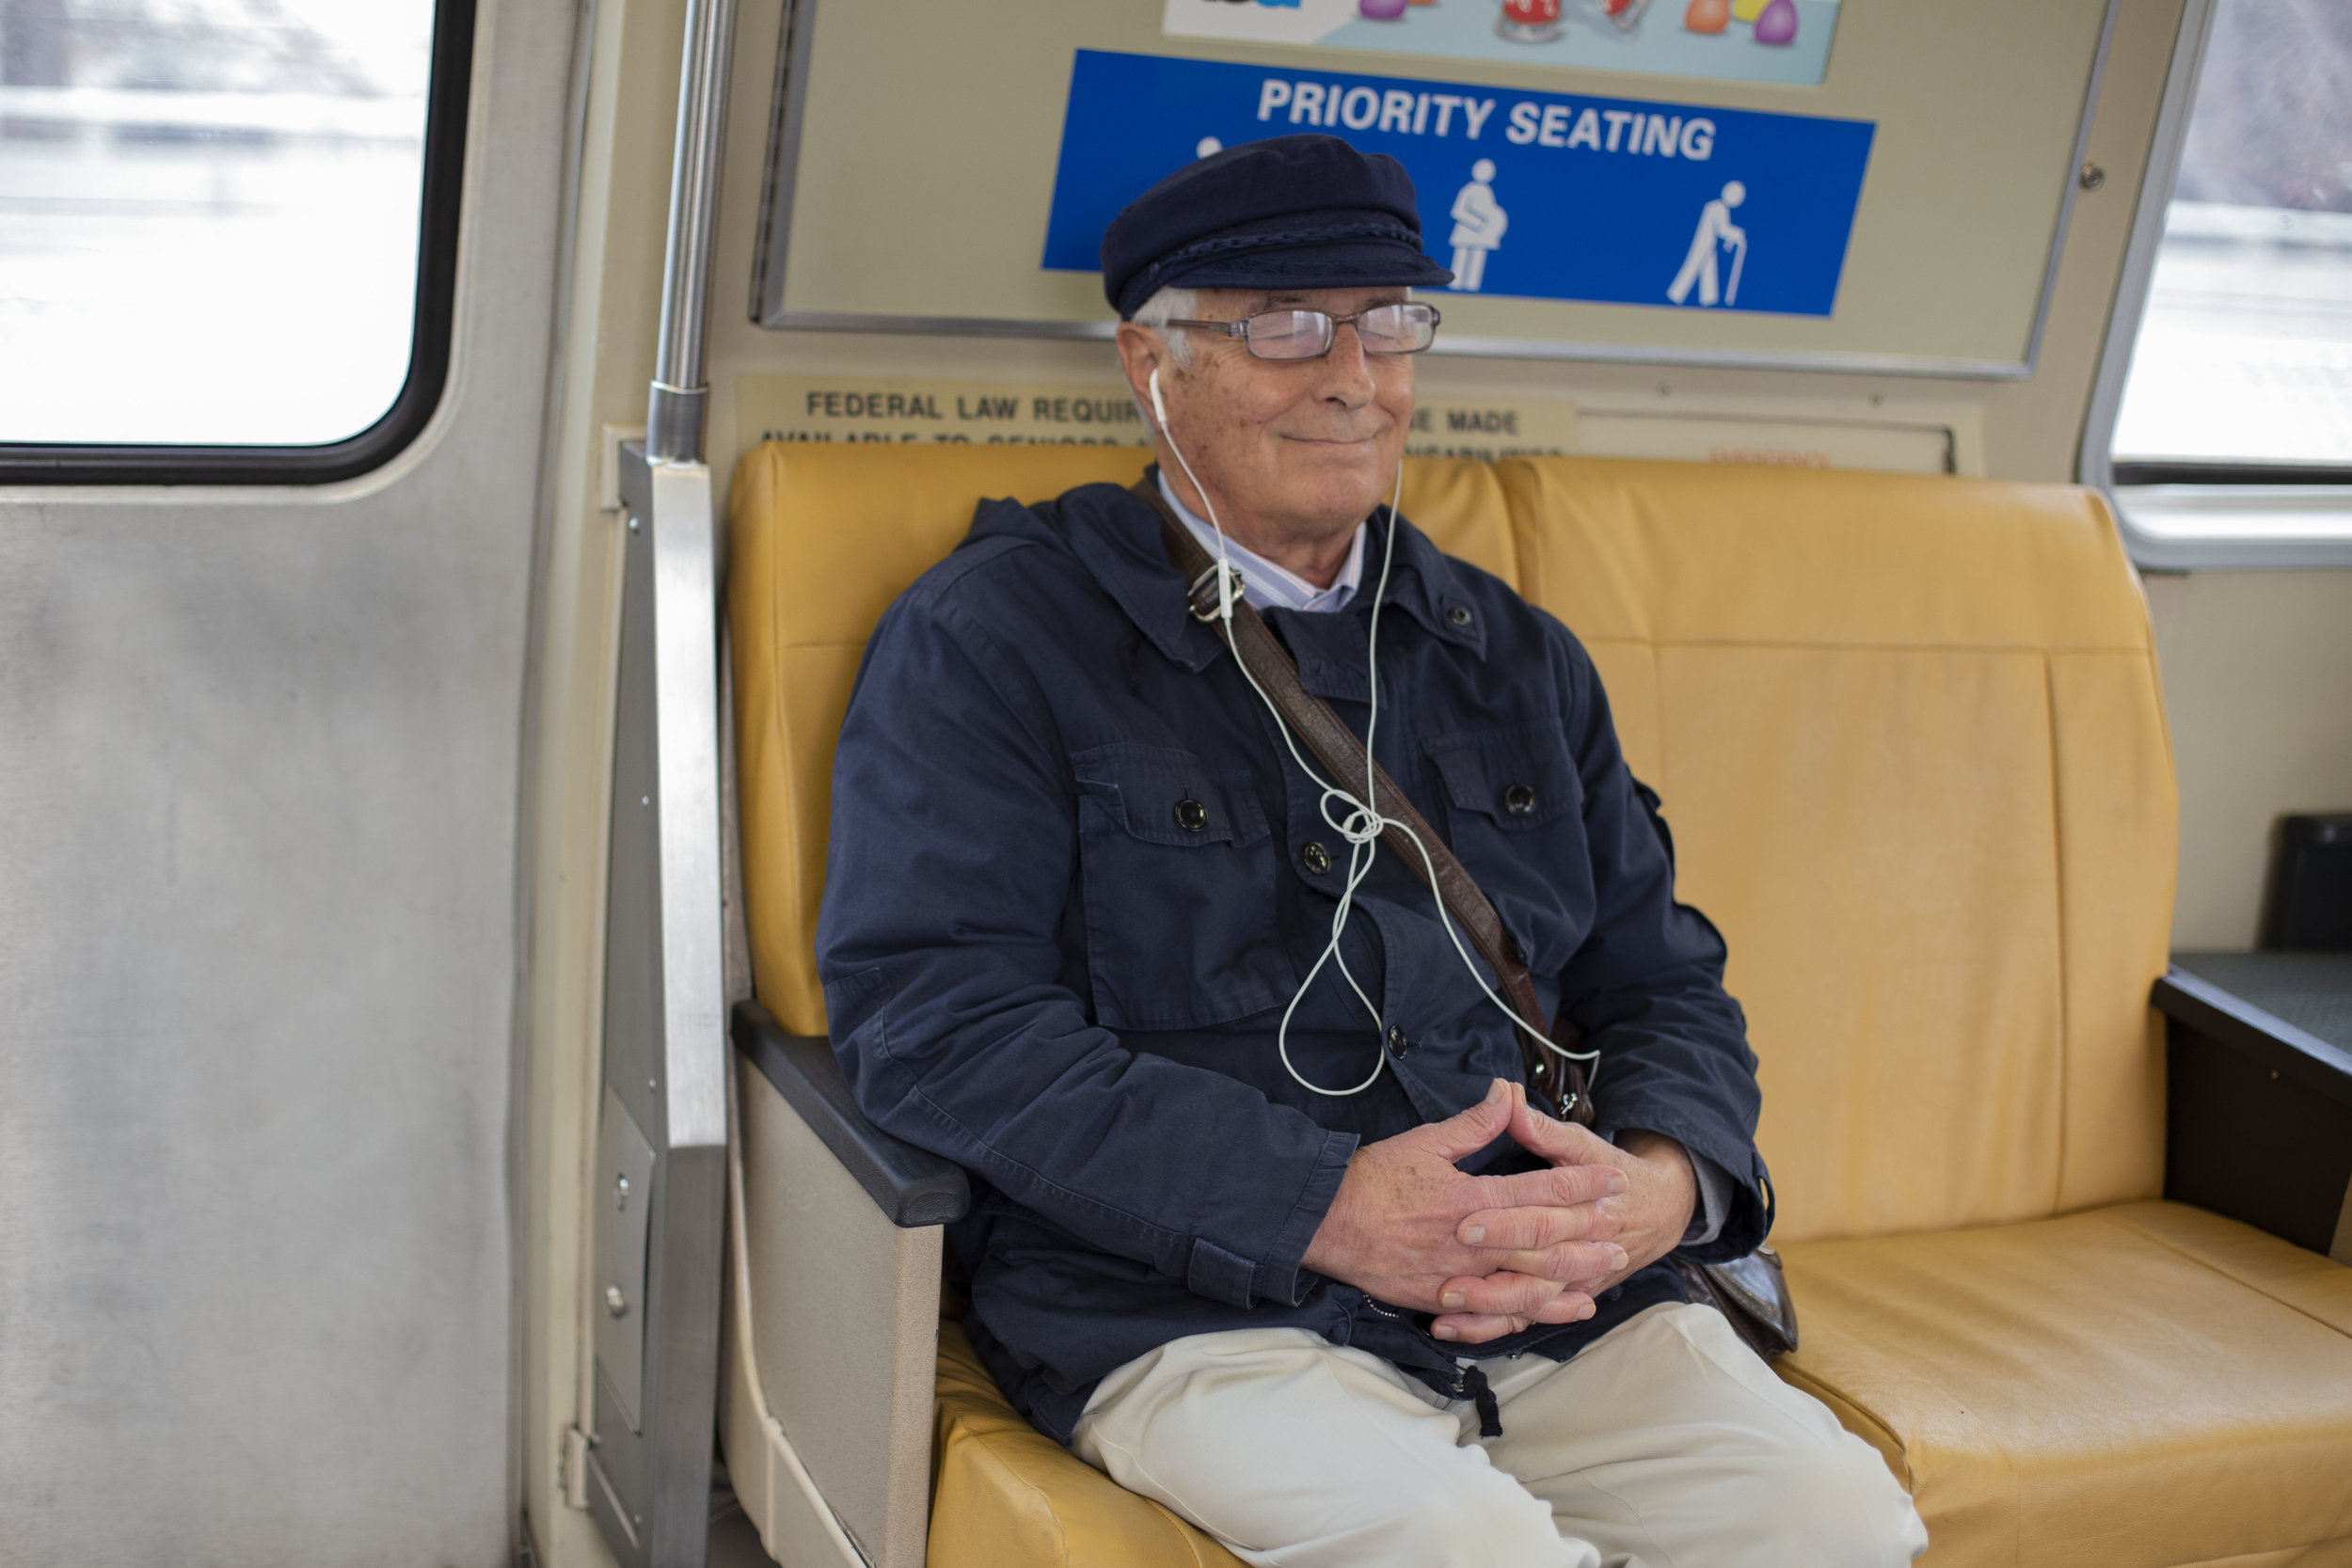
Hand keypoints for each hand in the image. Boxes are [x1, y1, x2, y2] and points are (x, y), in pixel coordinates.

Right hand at [1303, 1080, 1627, 1345]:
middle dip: (1588, 1235)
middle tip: (1623, 1229)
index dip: (1581, 1185)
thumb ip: (1474, 1124)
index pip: (1539, 1190)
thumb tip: (1508, 1093)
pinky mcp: (1442, 1301)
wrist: (1324, 1222)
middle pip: (1543, 1241)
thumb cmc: (1372, 1180)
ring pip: (1528, 1283)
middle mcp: (1471, 1243)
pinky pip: (1496, 1314)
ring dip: (1571, 1277)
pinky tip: (1557, 1308)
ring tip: (1604, 1272)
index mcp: (1469, 1198)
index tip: (1613, 1178)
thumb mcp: (1425, 1142)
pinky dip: (1531, 1313)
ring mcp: (1457, 1277)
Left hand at [1447, 1094, 1697, 1312]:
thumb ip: (1541, 1128)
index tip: (1462, 1219)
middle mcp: (1583, 1249)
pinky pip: (1523, 1320)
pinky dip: (1487, 1328)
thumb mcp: (1580, 1143)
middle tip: (1441, 1265)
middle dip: (1488, 1264)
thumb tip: (1507, 1094)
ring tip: (1442, 1298)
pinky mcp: (1560, 1300)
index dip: (1504, 1220)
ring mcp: (1573, 1281)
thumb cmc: (1610, 1171)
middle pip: (1534, 1263)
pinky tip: (1450, 1327)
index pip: (1542, 1214)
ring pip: (1529, 1301)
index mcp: (1587, 1207)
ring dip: (1485, 1304)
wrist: (1661, 1210)